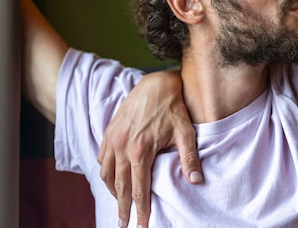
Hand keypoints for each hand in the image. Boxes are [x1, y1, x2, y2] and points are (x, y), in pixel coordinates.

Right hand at [97, 69, 201, 227]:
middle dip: (122, 208)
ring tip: (119, 205)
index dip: (140, 210)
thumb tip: (196, 180)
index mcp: (141, 151)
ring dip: (111, 192)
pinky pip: (101, 158)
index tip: (141, 225)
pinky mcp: (109, 131)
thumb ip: (189, 158)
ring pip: (105, 174)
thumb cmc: (174, 108)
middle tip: (123, 224)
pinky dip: (104, 172)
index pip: (139, 189)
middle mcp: (122, 147)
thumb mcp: (186, 133)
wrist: (157, 84)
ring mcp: (113, 139)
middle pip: (119, 186)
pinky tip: (111, 179)